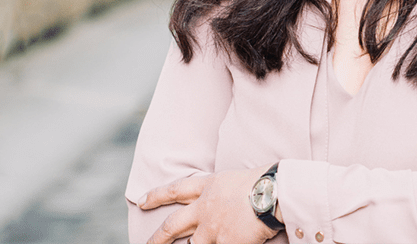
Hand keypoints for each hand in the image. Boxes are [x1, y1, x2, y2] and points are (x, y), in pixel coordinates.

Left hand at [139, 166, 280, 243]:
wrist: (274, 192)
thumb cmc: (264, 181)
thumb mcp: (235, 179)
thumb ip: (222, 191)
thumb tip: (221, 202)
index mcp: (208, 187)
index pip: (176, 190)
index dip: (157, 195)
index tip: (142, 201)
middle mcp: (204, 208)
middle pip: (172, 225)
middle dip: (157, 238)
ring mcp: (212, 228)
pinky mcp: (225, 243)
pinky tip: (229, 243)